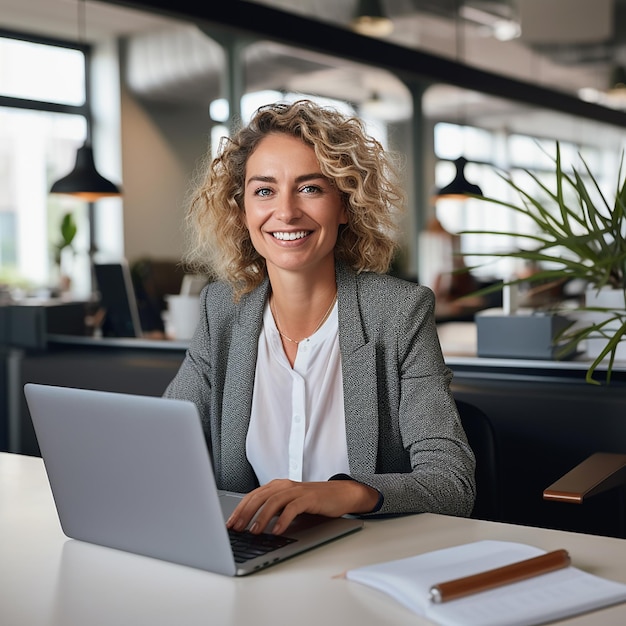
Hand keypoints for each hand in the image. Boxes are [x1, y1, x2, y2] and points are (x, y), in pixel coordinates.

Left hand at [226, 478, 378, 534]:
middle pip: (259, 497)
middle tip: (236, 528)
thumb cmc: (313, 501)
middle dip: (245, 514)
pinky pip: (293, 508)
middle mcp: (284, 485)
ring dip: (262, 517)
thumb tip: (252, 525)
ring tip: (254, 532)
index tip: (230, 523)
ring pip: (274, 502)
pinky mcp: (309, 498)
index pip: (253, 496)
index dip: (240, 509)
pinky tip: (277, 530)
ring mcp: (297, 491)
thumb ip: (273, 510)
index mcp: (277, 486)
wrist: (340, 494)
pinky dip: (283, 519)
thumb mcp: (289, 504)